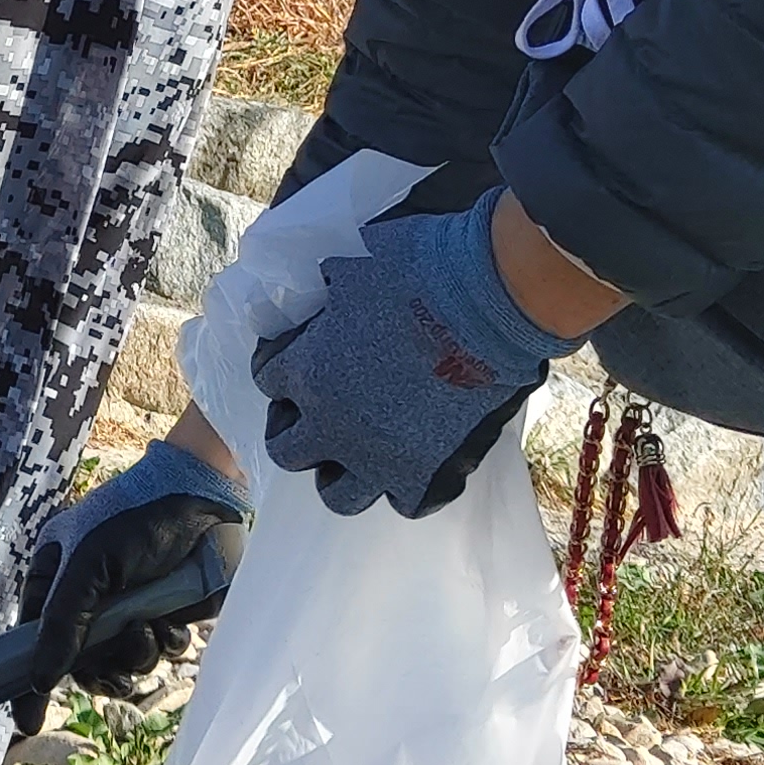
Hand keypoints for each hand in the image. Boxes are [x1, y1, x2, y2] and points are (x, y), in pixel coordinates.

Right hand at [13, 440, 250, 733]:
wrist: (208, 500)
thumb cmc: (138, 518)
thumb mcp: (90, 565)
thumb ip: (64, 622)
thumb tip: (40, 680)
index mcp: (57, 575)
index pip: (33, 635)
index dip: (30, 676)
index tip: (29, 719)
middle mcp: (89, 597)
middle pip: (80, 660)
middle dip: (100, 667)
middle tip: (118, 668)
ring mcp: (129, 608)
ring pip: (122, 663)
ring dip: (137, 655)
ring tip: (149, 627)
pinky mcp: (166, 616)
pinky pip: (158, 654)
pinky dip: (166, 646)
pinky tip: (173, 623)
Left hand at [251, 194, 563, 518]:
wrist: (494, 297)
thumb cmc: (422, 266)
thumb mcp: (352, 262)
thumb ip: (326, 288)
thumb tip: (322, 287)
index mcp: (308, 371)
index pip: (269, 380)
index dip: (282, 365)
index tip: (298, 354)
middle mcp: (334, 425)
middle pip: (287, 450)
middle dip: (297, 427)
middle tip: (319, 408)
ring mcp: (380, 458)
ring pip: (337, 494)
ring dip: (340, 471)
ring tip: (356, 448)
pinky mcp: (428, 475)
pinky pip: (402, 501)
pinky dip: (401, 482)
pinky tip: (409, 456)